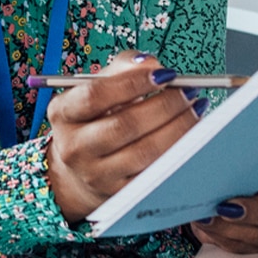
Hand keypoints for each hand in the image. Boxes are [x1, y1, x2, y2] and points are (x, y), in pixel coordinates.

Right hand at [45, 52, 203, 224]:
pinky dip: (178, 151)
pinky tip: (191, 134)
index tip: (164, 74)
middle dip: (164, 106)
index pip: (95, 95)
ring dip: (178, 128)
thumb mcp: (97, 87)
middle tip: (188, 92)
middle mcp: (74, 147)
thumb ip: (123, 68)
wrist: (81, 168)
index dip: (132, 82)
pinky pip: (155, 172)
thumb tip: (152, 64)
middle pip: (123, 125)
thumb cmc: (95, 118)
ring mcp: (95, 174)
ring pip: (144, 152)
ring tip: (195, 109)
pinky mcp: (119, 193)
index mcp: (63, 113)